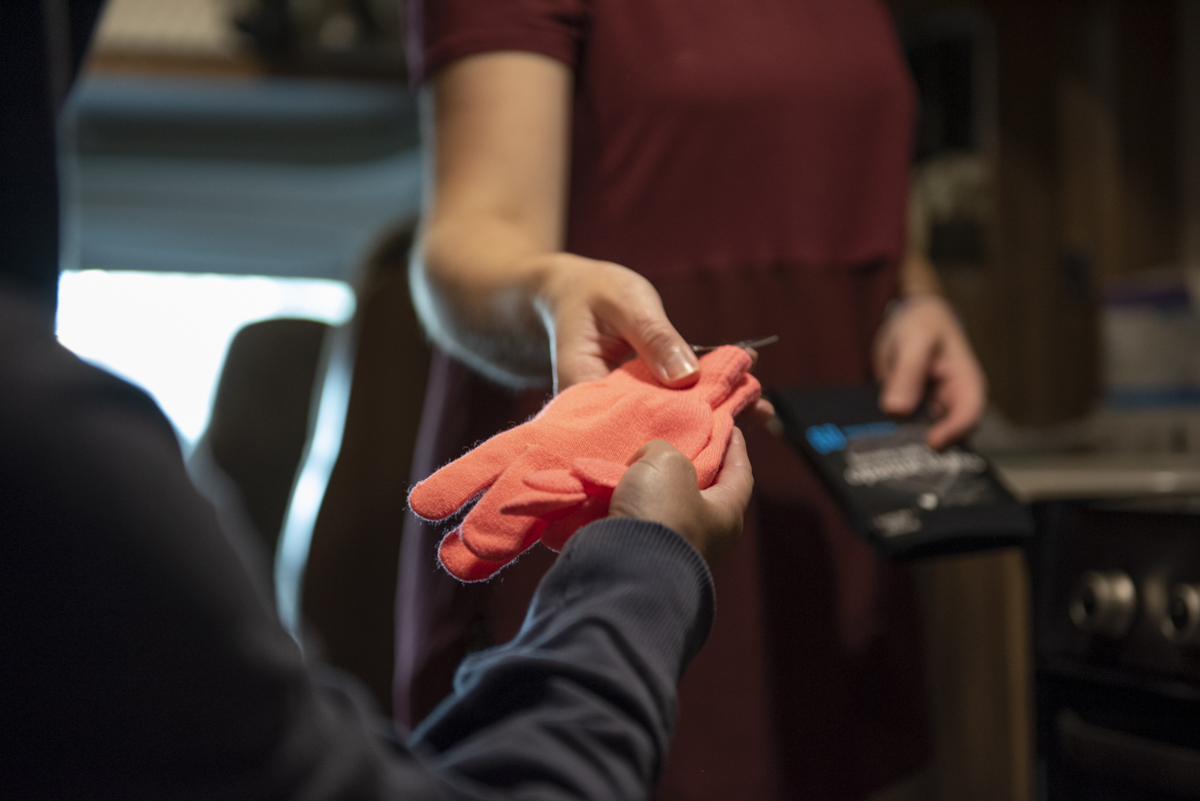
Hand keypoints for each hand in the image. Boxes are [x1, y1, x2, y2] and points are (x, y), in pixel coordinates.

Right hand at [536, 254, 774, 417]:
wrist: (570, 293)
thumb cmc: (593, 292)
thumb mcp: (624, 303)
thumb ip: (653, 337)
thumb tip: (688, 377)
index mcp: (583, 392)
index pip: (629, 424)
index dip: (677, 431)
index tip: (722, 424)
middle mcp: (599, 413)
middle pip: (654, 431)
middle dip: (705, 426)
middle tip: (757, 414)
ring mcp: (619, 412)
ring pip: (667, 422)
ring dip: (711, 415)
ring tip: (761, 409)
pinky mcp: (635, 403)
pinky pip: (669, 408)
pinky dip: (701, 402)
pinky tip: (741, 397)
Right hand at [608, 429, 753, 565]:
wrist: (622, 571)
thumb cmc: (660, 515)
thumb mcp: (667, 462)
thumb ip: (663, 450)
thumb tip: (646, 462)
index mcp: (728, 516)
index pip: (741, 474)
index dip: (736, 447)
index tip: (730, 427)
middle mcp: (708, 539)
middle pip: (704, 493)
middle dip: (691, 468)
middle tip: (678, 443)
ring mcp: (676, 554)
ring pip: (669, 510)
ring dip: (655, 489)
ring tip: (638, 464)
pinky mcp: (644, 562)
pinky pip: (642, 524)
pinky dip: (634, 506)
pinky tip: (618, 492)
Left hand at [874, 294, 986, 449]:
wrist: (911, 318)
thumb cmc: (922, 324)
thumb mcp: (915, 340)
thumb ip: (908, 373)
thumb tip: (897, 410)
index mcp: (966, 383)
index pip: (969, 415)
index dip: (953, 432)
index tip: (930, 443)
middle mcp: (953, 402)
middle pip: (949, 435)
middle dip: (926, 448)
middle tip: (900, 457)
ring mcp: (933, 409)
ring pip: (925, 436)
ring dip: (907, 445)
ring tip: (884, 453)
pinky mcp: (914, 412)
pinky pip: (907, 429)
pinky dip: (894, 436)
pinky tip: (874, 441)